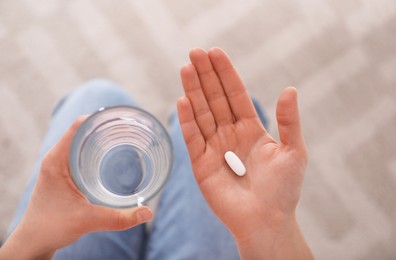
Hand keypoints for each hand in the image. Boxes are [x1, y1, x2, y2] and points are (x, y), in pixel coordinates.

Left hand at [1, 116, 152, 259]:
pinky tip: (116, 155)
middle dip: (107, 126)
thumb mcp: (87, 221)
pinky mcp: (66, 173)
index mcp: (57, 160)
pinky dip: (100, 149)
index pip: (78, 126)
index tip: (122, 117)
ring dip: (104, 137)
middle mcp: (58, 157)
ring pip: (84, 141)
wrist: (35, 240)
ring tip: (128, 136)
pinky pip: (84, 152)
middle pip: (84, 130)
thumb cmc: (52, 227)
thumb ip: (119, 218)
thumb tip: (148, 212)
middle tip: (132, 128)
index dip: (100, 118)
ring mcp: (61, 164)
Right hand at [178, 48, 311, 258]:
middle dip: (205, 76)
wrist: (267, 221)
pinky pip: (193, 138)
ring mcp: (214, 148)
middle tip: (195, 52)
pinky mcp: (201, 164)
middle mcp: (230, 134)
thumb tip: (290, 89)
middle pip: (215, 99)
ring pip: (201, 113)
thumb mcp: (294, 151)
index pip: (236, 94)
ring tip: (186, 68)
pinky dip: (187, 120)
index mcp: (251, 128)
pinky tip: (183, 100)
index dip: (226, 74)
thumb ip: (289, 121)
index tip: (215, 53)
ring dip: (193, 91)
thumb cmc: (283, 189)